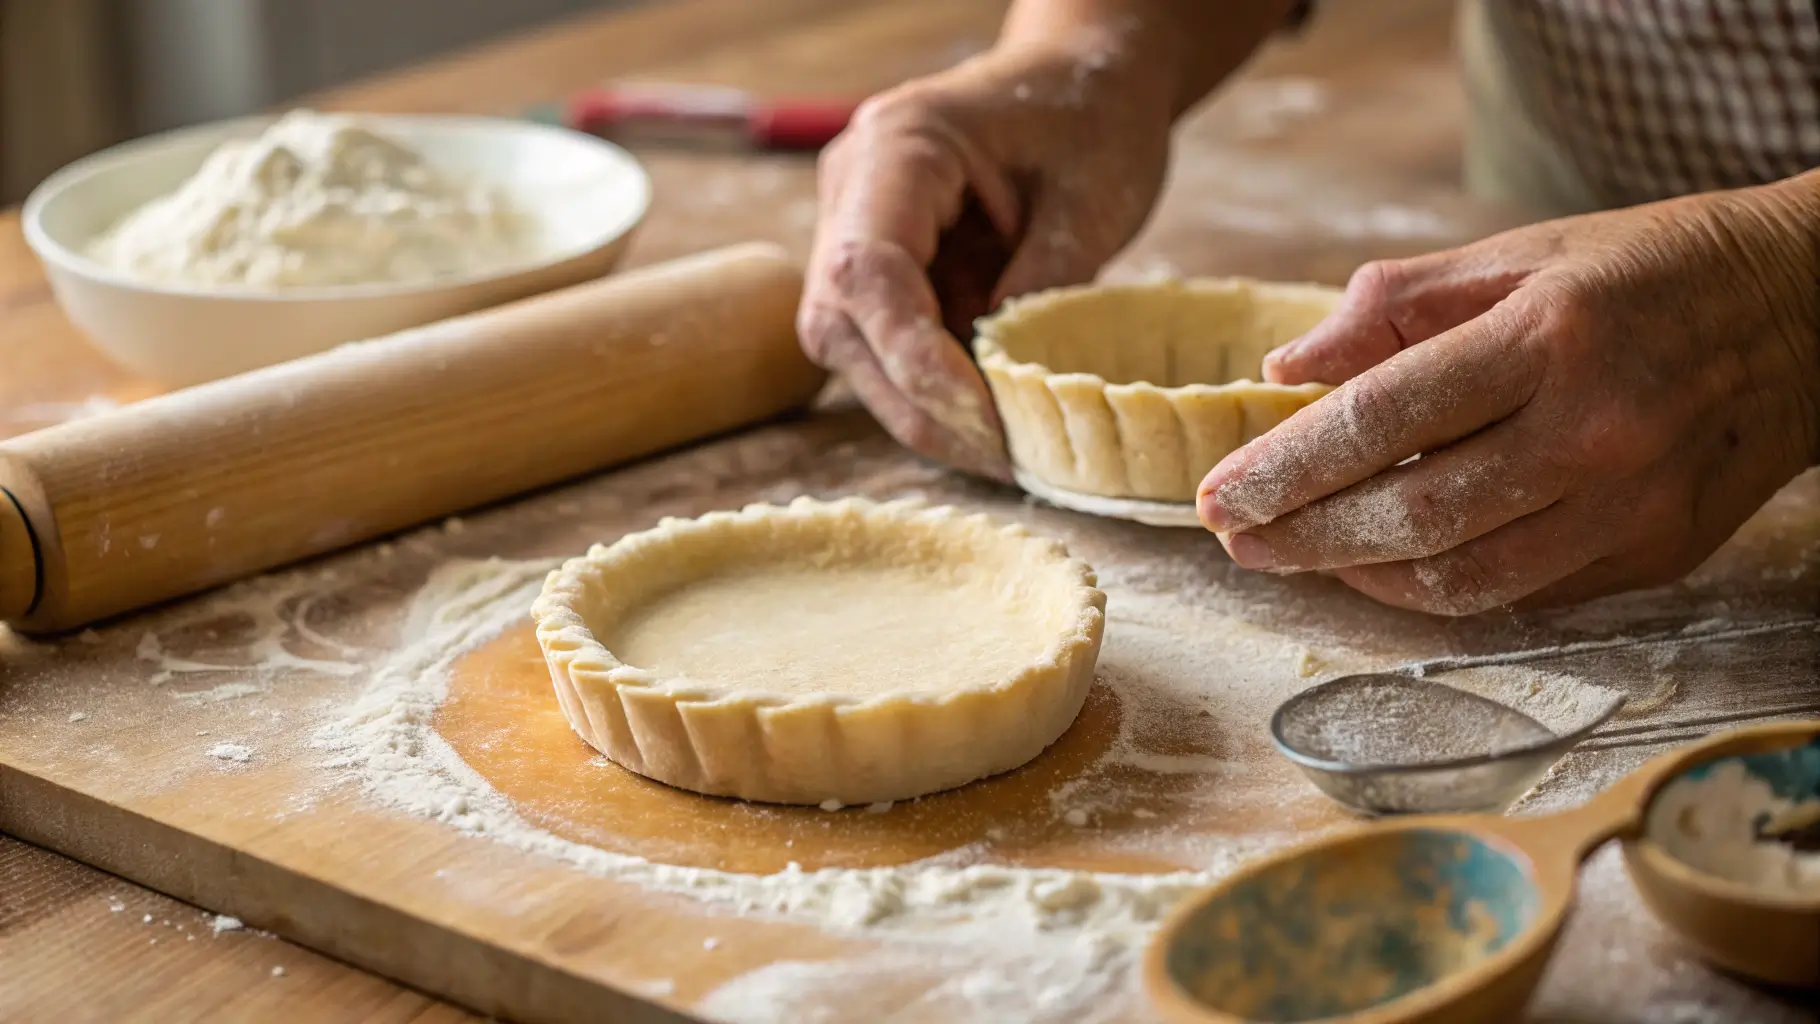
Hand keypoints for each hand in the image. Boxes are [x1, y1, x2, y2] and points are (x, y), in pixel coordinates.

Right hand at [798, 44, 1175, 478]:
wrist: (1083, 76)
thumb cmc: (1092, 117)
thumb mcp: (1090, 198)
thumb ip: (1041, 286)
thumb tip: (1003, 388)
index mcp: (895, 146)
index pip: (868, 270)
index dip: (913, 356)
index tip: (982, 415)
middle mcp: (852, 192)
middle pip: (843, 324)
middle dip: (916, 401)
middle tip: (1002, 456)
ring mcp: (854, 232)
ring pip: (855, 351)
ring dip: (922, 410)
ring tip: (1004, 453)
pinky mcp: (881, 273)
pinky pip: (887, 349)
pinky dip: (935, 394)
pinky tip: (993, 426)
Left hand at [1196, 176, 1819, 614]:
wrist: (1810, 309)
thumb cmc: (1645, 271)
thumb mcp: (1519, 255)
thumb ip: (1392, 306)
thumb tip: (1287, 369)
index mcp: (1548, 337)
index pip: (1382, 419)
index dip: (1286, 466)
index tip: (1218, 493)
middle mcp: (1594, 432)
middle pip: (1411, 517)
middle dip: (1302, 537)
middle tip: (1234, 539)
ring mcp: (1632, 507)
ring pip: (1463, 580)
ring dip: (1360, 577)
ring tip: (1298, 555)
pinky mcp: (1656, 557)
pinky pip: (1522, 595)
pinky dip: (1440, 587)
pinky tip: (1387, 565)